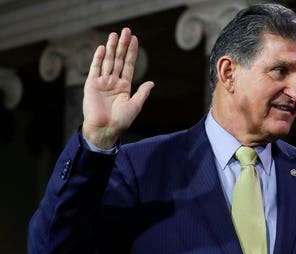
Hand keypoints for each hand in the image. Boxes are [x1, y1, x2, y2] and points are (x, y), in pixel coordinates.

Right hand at [82, 27, 153, 148]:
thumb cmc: (121, 120)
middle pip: (118, 59)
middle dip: (122, 45)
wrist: (105, 129)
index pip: (128, 65)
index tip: (135, 39)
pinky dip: (98, 58)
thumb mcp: (135, 105)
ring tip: (114, 34)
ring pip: (107, 61)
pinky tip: (102, 48)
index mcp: (124, 86)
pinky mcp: (91, 85)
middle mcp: (113, 82)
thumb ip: (142, 92)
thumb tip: (152, 83)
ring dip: (110, 48)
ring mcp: (102, 82)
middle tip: (125, 31)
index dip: (131, 52)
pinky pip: (95, 69)